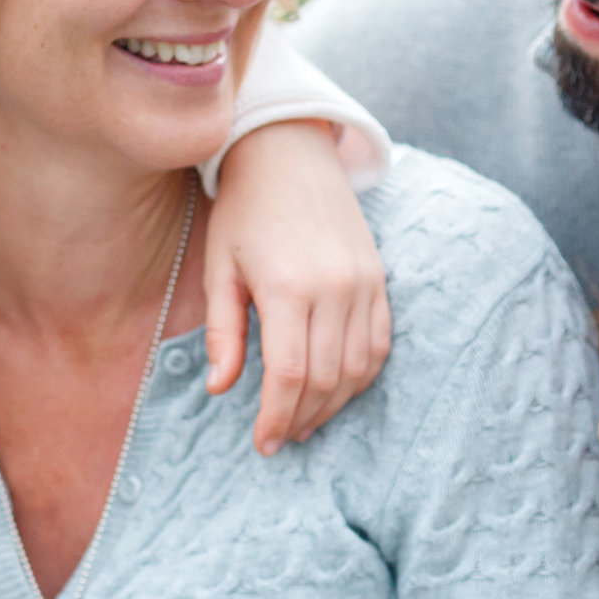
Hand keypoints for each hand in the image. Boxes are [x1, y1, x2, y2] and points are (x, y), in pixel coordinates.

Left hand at [206, 120, 390, 453]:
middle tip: (281, 438)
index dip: (276, 417)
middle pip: (325, 378)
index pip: (289, 374)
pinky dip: (361, 375)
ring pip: (358, 368)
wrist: (289, 154)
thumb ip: (222, 332)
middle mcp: (333, 287)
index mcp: (287, 287)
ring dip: (333, 403)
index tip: (264, 443)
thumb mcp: (219, 269)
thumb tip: (221, 389)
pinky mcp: (379, 279)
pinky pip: (379, 343)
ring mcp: (364, 284)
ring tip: (305, 421)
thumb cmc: (244, 212)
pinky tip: (336, 389)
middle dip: (302, 417)